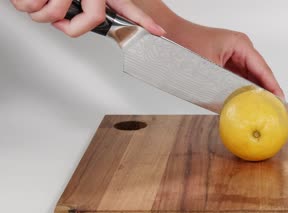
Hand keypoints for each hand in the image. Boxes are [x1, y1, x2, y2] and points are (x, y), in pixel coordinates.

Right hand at [10, 0, 164, 36]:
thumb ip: (81, 10)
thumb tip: (71, 26)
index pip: (126, 7)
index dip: (144, 20)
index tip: (160, 31)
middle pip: (91, 19)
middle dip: (69, 27)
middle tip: (57, 21)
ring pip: (56, 14)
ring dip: (39, 12)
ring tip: (36, 0)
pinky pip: (35, 6)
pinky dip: (24, 5)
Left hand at [165, 22, 284, 97]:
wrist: (171, 34)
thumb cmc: (186, 45)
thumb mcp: (209, 69)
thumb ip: (226, 87)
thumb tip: (239, 105)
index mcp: (240, 44)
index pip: (262, 68)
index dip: (273, 86)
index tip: (280, 100)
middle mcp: (241, 48)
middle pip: (260, 73)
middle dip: (267, 90)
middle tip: (275, 109)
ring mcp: (235, 54)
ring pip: (251, 76)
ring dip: (256, 90)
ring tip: (265, 108)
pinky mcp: (227, 61)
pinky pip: (241, 76)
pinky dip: (245, 88)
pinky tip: (248, 101)